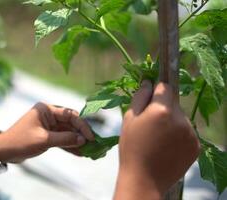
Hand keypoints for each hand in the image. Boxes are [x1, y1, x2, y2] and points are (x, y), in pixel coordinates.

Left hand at [0, 102, 94, 162]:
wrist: (4, 151)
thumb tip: (83, 140)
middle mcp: (48, 115)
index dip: (82, 126)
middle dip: (81, 134)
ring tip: (88, 151)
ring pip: (67, 132)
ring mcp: (47, 125)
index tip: (91, 137)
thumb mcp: (44, 140)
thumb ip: (65, 139)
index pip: (70, 115)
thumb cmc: (21, 142)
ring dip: (76, 141)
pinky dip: (69, 145)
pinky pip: (61, 139)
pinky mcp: (46, 135)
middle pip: (70, 123)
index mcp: (46, 110)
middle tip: (93, 145)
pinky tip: (79, 153)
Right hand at [114, 81, 199, 198]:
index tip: (149, 100)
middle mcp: (181, 119)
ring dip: (172, 122)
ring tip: (157, 139)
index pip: (165, 87)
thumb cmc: (132, 147)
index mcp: (162, 110)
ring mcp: (191, 133)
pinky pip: (187, 132)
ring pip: (181, 118)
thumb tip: (148, 82)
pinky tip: (166, 147)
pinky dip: (178, 135)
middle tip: (150, 125)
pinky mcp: (196, 145)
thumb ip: (140, 97)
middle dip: (163, 108)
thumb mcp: (129, 119)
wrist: (144, 179)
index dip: (156, 91)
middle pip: (173, 103)